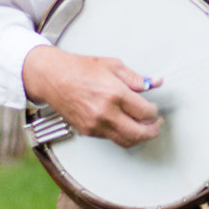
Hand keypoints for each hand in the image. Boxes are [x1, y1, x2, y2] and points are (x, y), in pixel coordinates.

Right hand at [22, 43, 162, 147]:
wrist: (52, 77)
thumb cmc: (78, 69)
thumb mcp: (112, 66)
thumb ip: (136, 78)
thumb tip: (154, 82)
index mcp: (114, 94)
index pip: (145, 112)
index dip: (154, 112)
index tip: (154, 109)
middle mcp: (106, 112)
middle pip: (139, 134)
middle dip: (153, 131)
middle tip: (156, 124)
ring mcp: (96, 124)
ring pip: (126, 142)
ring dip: (139, 137)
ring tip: (144, 128)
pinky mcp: (88, 131)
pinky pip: (112, 138)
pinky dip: (122, 134)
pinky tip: (125, 125)